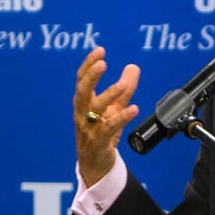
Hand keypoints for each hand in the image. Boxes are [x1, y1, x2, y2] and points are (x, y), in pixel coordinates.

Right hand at [73, 47, 140, 186]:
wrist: (95, 164)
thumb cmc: (102, 133)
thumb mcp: (114, 108)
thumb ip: (124, 88)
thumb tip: (133, 67)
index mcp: (83, 103)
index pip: (81, 79)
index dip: (88, 64)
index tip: (100, 50)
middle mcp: (82, 113)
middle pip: (82, 91)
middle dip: (91, 76)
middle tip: (102, 64)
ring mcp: (88, 128)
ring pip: (94, 109)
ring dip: (109, 95)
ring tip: (124, 85)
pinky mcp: (98, 141)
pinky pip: (109, 128)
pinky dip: (121, 118)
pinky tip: (133, 109)